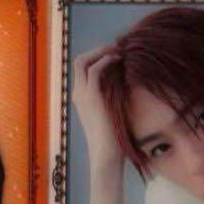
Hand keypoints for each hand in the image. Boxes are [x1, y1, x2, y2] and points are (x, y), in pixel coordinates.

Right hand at [72, 45, 122, 170]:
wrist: (106, 154)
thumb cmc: (112, 139)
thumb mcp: (111, 114)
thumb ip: (113, 99)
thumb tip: (126, 85)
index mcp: (80, 98)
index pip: (81, 69)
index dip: (96, 57)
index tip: (114, 55)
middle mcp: (77, 93)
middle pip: (79, 61)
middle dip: (97, 50)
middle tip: (117, 48)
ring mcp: (82, 95)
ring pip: (83, 61)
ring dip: (101, 52)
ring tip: (119, 51)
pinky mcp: (91, 97)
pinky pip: (94, 70)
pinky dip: (105, 61)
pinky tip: (119, 60)